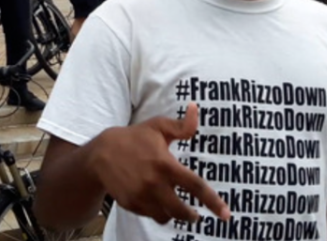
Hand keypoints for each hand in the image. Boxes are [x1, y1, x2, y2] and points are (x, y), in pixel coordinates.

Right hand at [90, 103, 229, 224]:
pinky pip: (150, 214)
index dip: (213, 202)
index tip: (226, 215)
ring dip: (174, 215)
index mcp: (165, 164)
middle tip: (196, 214)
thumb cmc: (133, 138)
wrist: (100, 154)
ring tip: (176, 208)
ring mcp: (141, 196)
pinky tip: (156, 202)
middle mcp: (154, 183)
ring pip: (165, 216)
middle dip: (192, 216)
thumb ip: (181, 125)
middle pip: (181, 210)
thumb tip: (196, 109)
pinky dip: (157, 211)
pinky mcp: (131, 204)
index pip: (195, 187)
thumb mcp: (157, 126)